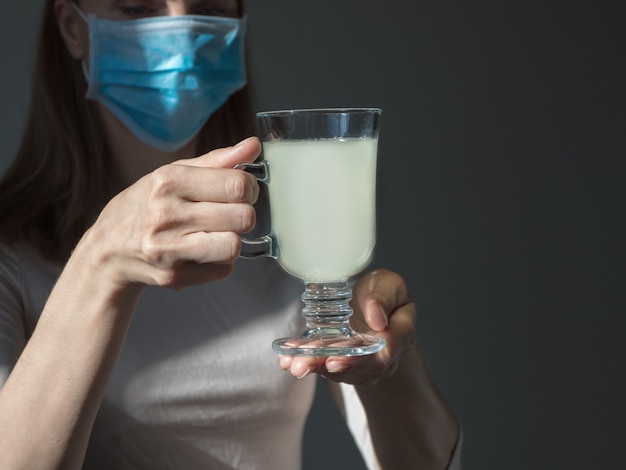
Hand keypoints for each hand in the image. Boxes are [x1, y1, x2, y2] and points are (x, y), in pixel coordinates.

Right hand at [77, 137, 261, 289]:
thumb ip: (217, 160)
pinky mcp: (173, 276)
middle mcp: (166, 214)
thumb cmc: (146, 206)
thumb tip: (254, 146)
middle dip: (244, 215)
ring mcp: (168, 249)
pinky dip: (220, 262)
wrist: (106, 251)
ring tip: (217, 234)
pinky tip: (201, 252)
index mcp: (168, 181)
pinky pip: (223, 270)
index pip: (237, 185)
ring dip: (233, 240)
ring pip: (234, 246)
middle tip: (230, 214)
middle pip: (243, 217)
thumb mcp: (174, 174)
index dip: (250, 188)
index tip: (242, 191)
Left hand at [279, 269, 416, 384]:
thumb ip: (384, 298)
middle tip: (301, 365)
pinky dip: (307, 360)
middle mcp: (382, 357)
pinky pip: (325, 364)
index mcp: (400, 337)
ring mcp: (362, 364)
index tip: (334, 360)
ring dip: (312, 366)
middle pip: (355, 368)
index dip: (356, 361)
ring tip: (291, 362)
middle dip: (325, 366)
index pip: (381, 357)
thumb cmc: (384, 291)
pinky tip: (287, 358)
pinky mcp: (342, 362)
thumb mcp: (389, 284)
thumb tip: (376, 319)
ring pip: (337, 369)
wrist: (372, 301)